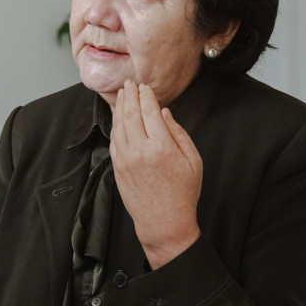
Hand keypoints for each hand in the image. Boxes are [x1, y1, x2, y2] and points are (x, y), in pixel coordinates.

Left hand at [110, 80, 201, 268]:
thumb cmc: (183, 193)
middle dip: (129, 95)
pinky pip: (113, 140)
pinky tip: (117, 117)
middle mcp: (140, 150)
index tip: (145, 86)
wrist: (164, 222)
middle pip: (130, 114)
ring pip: (118, 125)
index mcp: (161, 147)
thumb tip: (165, 113)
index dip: (146, 96)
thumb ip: (178, 133)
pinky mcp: (117, 167)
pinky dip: (114, 125)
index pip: (150, 111)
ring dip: (119, 107)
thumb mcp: (192, 161)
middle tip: (129, 84)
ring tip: (121, 95)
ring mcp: (125, 159)